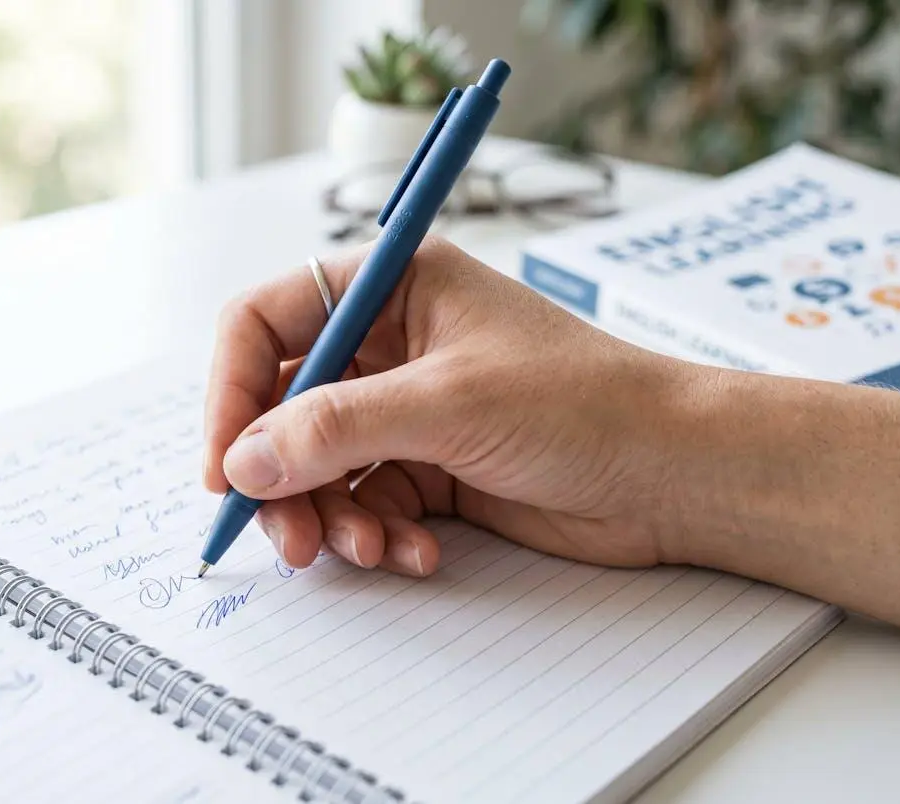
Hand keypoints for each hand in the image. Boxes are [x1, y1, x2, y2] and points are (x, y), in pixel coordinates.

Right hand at [202, 236, 705, 576]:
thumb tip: (242, 461)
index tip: (224, 464)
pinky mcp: (430, 468)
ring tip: (367, 550)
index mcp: (392, 286)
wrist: (676, 474)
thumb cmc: (586, 404)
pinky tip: (418, 554)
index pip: (267, 323)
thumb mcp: (447, 405)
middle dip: (279, 475)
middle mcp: (390, 343)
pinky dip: (377, 536)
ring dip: (329, 517)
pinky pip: (364, 504)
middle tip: (285, 534)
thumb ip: (334, 430)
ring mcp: (408, 410)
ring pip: (317, 466)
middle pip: (282, 406)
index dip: (231, 391)